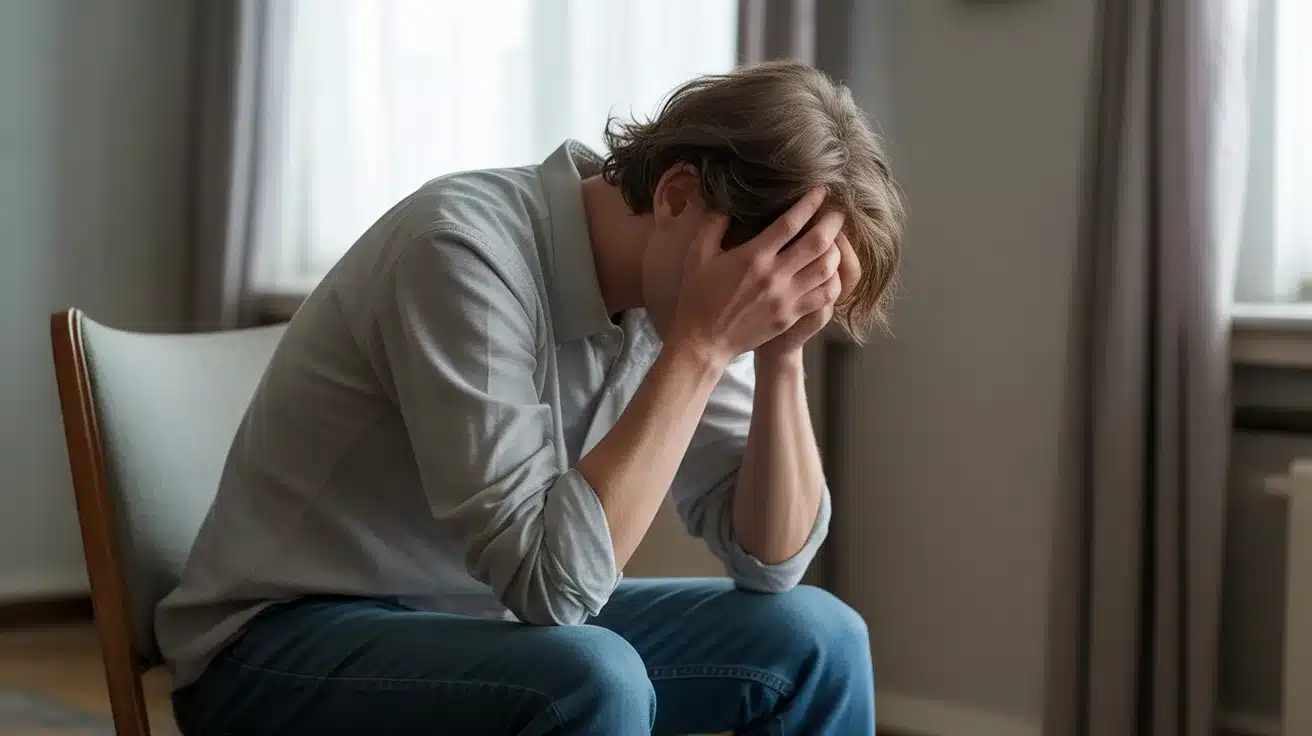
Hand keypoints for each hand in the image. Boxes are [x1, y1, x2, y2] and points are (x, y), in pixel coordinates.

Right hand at [665, 187, 841, 366]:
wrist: (703, 342)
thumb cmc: (697, 296)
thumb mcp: (697, 254)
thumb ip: (713, 223)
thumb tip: (727, 200)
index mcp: (753, 257)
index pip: (791, 223)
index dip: (810, 203)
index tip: (821, 191)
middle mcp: (774, 276)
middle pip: (817, 243)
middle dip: (832, 223)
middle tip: (837, 212)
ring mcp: (786, 298)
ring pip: (826, 269)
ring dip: (835, 251)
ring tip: (835, 241)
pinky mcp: (791, 316)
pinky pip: (824, 296)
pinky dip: (833, 280)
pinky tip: (830, 271)